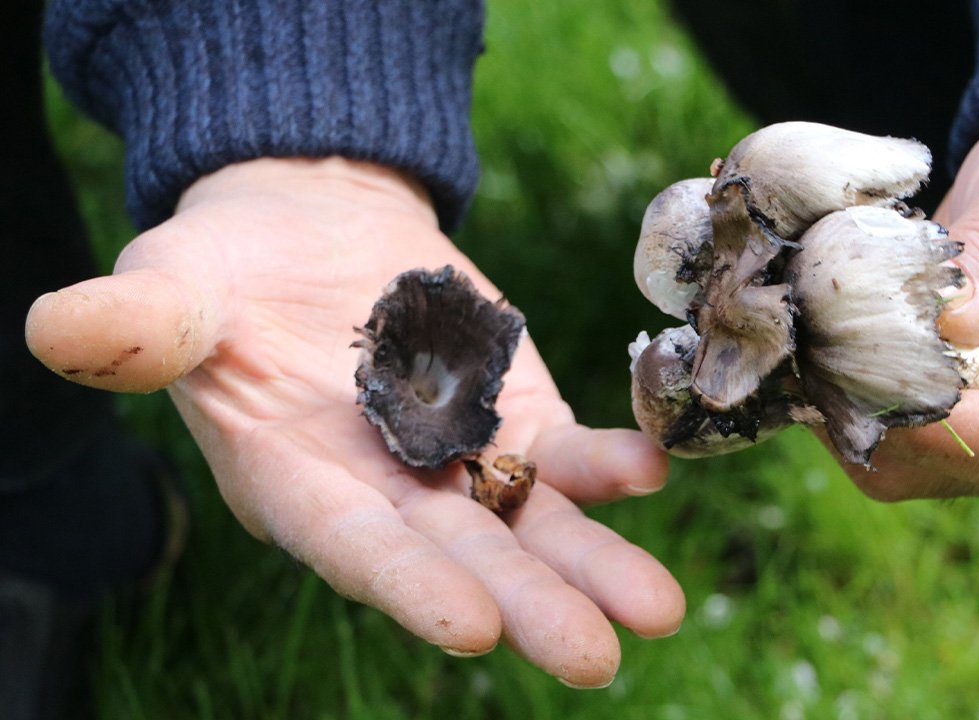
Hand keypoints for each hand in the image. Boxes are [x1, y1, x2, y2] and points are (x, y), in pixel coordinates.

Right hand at [25, 157, 682, 686]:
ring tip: (658, 610)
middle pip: (462, 559)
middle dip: (527, 606)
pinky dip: (608, 464)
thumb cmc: (224, 277)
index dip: (408, 587)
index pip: (354, 549)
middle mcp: (387, 496)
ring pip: (532, 525)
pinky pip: (565, 452)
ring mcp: (460, 462)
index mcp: (297, 487)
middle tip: (596, 657)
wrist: (310, 231)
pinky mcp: (514, 416)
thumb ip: (140, 323)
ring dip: (592, 565)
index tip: (470, 629)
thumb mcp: (174, 291)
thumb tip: (64, 329)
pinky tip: (653, 469)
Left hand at [835, 76, 978, 501]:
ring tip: (808, 328)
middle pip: (953, 467)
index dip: (943, 429)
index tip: (870, 373)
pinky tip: (816, 333)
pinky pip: (884, 430)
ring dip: (846, 403)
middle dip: (875, 411)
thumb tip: (939, 328)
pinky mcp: (952, 417)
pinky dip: (841, 391)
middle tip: (811, 337)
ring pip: (902, 461)